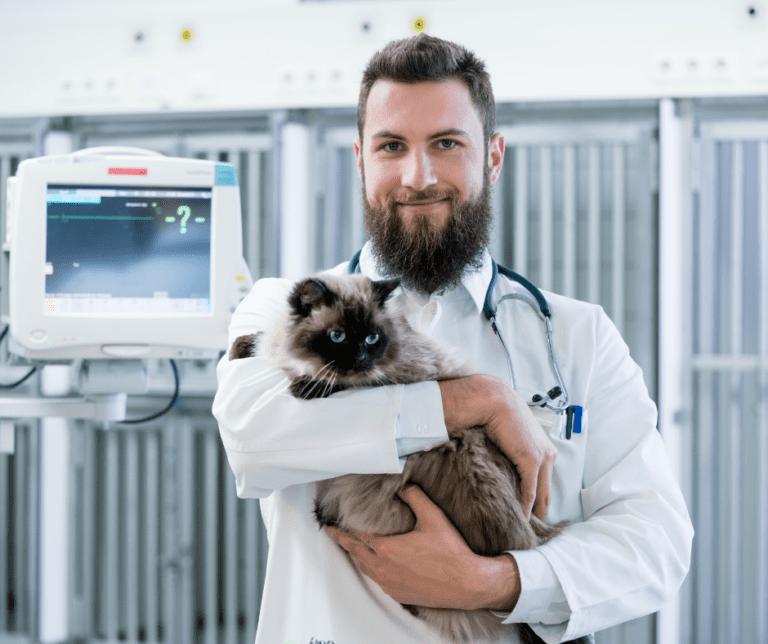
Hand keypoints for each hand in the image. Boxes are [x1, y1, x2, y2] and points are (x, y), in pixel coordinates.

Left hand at [326, 485, 519, 610]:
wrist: (466, 583)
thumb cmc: (451, 553)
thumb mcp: (433, 517)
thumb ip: (415, 497)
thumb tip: (404, 486)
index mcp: (387, 548)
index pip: (359, 534)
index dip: (347, 526)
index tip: (337, 521)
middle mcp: (384, 567)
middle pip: (355, 551)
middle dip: (341, 540)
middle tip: (331, 533)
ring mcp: (390, 582)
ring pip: (363, 567)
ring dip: (353, 555)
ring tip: (347, 546)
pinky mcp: (398, 593)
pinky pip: (376, 579)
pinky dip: (368, 568)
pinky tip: (370, 564)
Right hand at [439, 375, 556, 521]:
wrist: (494, 401)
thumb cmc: (497, 415)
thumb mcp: (509, 438)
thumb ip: (510, 453)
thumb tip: (500, 468)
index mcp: (544, 449)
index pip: (544, 481)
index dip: (540, 500)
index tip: (533, 517)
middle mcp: (548, 455)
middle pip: (547, 492)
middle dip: (541, 512)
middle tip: (534, 533)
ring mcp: (542, 458)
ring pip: (541, 495)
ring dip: (534, 514)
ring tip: (526, 532)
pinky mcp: (532, 461)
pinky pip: (530, 491)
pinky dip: (525, 507)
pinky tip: (520, 520)